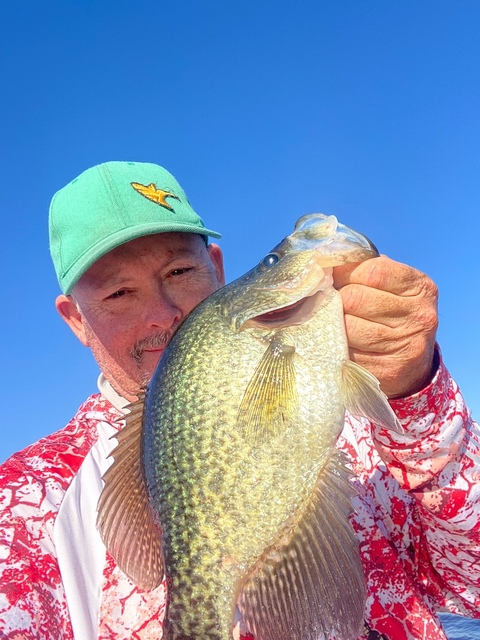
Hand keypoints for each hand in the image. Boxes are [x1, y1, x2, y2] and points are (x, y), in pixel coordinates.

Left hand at [333, 256, 438, 397]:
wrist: (413, 364)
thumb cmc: (394, 315)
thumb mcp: (394, 287)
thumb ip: (367, 270)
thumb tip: (327, 261)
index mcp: (420, 287)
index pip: (372, 270)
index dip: (344, 271)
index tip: (332, 274)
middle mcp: (419, 316)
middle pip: (355, 298)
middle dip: (336, 298)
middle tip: (331, 301)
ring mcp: (404, 345)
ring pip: (347, 327)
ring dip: (332, 323)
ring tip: (333, 322)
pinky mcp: (387, 370)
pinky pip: (346, 352)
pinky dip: (335, 346)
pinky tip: (338, 342)